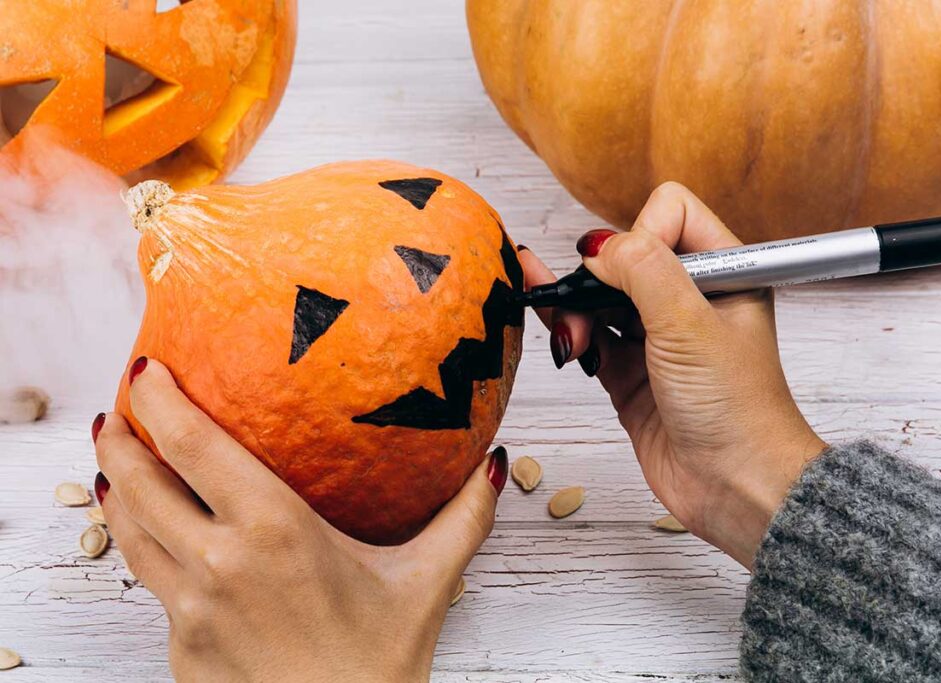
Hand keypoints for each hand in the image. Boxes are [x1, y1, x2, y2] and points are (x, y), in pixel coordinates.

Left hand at [92, 359, 505, 681]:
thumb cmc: (379, 666)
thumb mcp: (428, 583)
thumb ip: (463, 517)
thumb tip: (491, 464)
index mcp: (274, 532)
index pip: (193, 446)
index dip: (158, 399)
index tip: (147, 368)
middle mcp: (218, 564)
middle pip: (140, 480)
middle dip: (120, 432)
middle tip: (119, 403)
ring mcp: (190, 610)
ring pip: (130, 529)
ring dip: (115, 483)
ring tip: (116, 454)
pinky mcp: (179, 648)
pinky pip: (148, 579)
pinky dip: (137, 539)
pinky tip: (147, 527)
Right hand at [520, 183, 826, 567]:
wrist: (736, 488)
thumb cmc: (738, 412)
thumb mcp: (690, 325)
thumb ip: (643, 270)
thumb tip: (597, 248)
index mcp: (724, 273)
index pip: (670, 215)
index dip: (640, 233)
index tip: (627, 270)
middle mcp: (691, 301)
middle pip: (626, 257)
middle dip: (597, 274)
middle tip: (582, 300)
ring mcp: (659, 339)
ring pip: (602, 299)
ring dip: (577, 308)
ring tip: (573, 337)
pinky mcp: (632, 376)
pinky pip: (591, 338)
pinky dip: (571, 334)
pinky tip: (559, 336)